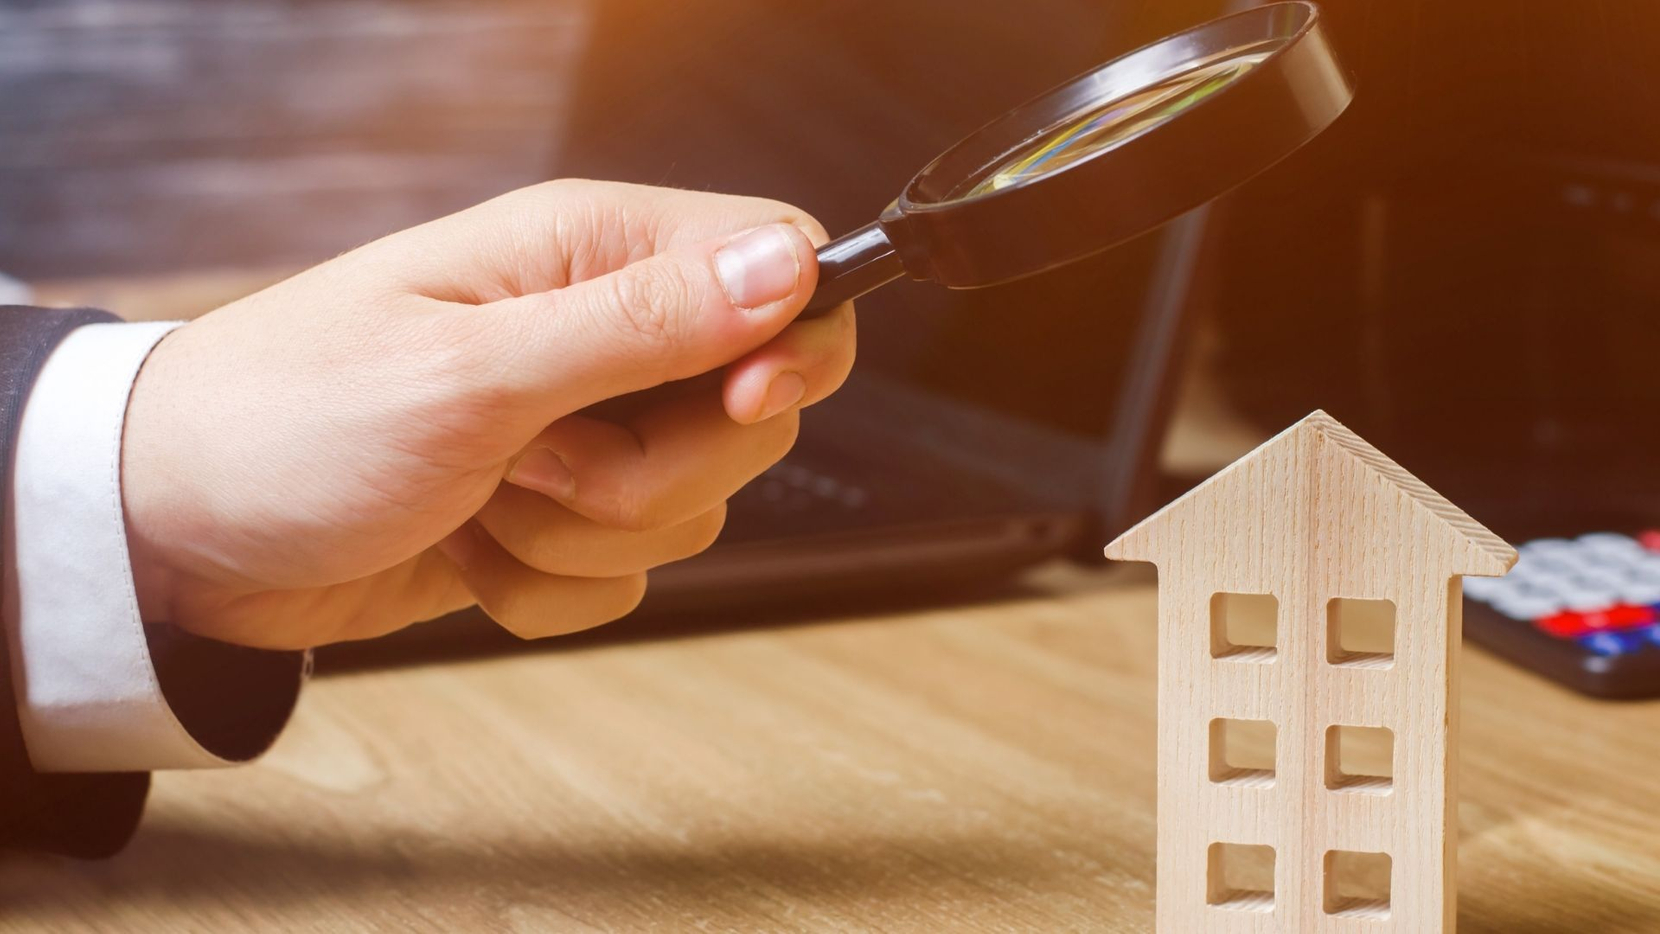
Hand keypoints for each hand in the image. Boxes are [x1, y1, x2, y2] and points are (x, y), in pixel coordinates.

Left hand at [120, 180, 854, 648]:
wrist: (179, 532)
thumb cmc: (291, 419)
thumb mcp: (473, 371)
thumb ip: (642, 323)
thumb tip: (788, 267)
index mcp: (591, 252)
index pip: (779, 263)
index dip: (795, 342)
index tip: (742, 403)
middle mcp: (603, 332)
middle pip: (757, 407)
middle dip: (662, 471)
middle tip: (540, 464)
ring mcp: (586, 429)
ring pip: (695, 506)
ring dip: (584, 537)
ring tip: (478, 499)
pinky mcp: (561, 516)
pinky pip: (629, 575)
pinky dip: (547, 586)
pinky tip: (465, 547)